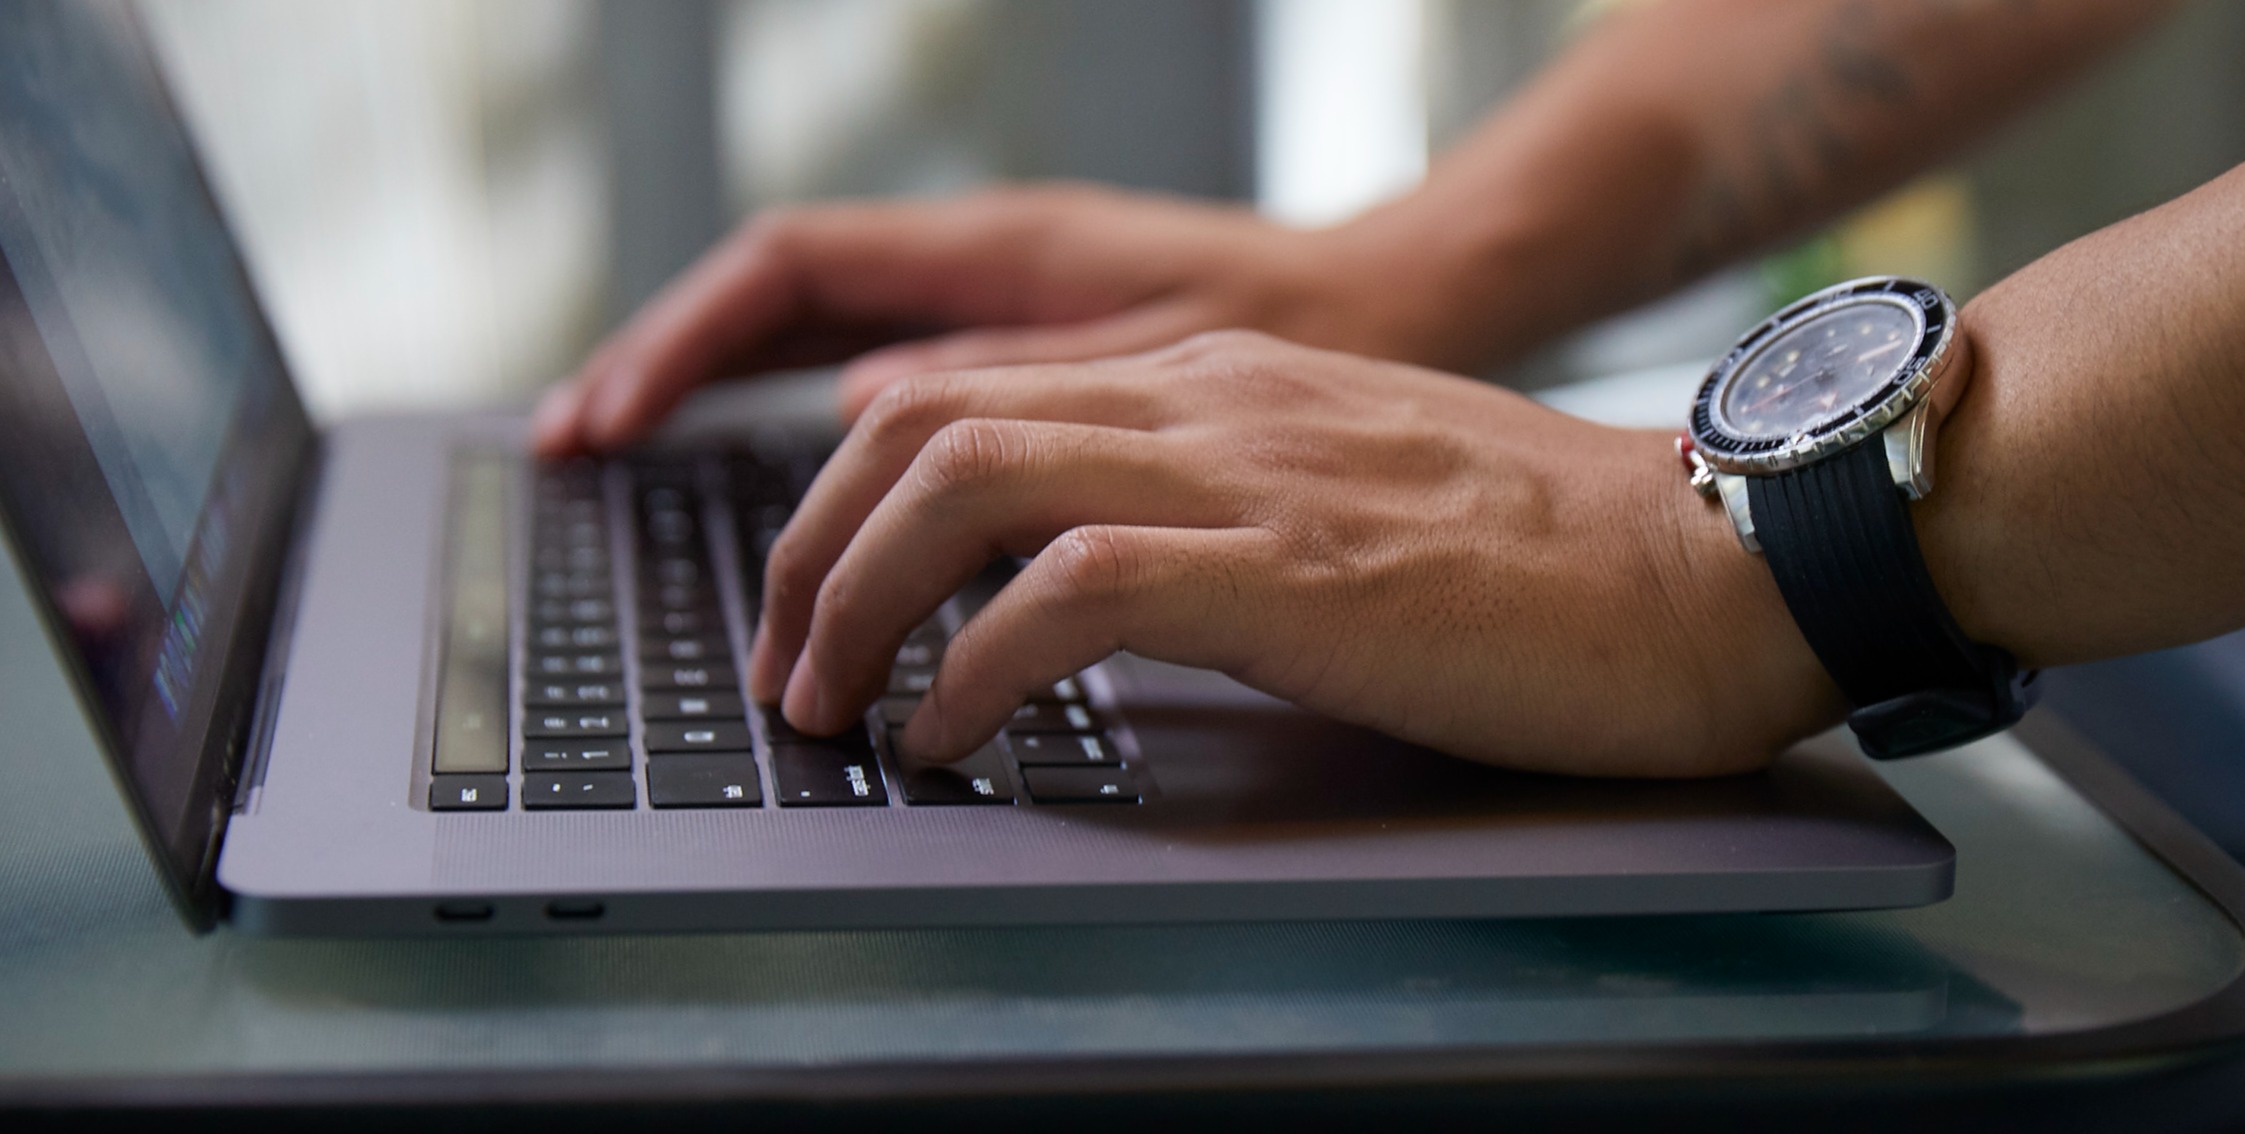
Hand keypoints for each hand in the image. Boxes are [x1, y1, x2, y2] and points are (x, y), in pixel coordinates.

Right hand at [530, 185, 1458, 455]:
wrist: (1406, 302)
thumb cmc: (1309, 328)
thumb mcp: (1168, 372)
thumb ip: (1018, 393)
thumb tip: (860, 423)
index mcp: (999, 252)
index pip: (791, 272)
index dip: (685, 341)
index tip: (614, 418)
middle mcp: (978, 268)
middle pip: (773, 307)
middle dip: (663, 372)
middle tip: (574, 452)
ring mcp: (993, 309)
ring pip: (813, 343)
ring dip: (715, 401)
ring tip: (623, 466)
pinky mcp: (1020, 360)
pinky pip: (873, 377)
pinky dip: (799, 423)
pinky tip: (772, 484)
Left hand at [750, 331, 1835, 777]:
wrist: (1715, 560)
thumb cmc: (1552, 560)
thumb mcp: (1350, 496)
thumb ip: (1224, 507)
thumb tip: (1097, 587)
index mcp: (1219, 382)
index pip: (964, 393)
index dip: (849, 499)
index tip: (818, 602)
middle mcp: (1210, 400)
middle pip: (922, 422)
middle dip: (809, 549)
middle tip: (786, 669)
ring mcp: (1250, 473)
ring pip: (963, 480)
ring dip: (855, 600)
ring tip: (832, 707)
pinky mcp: (1293, 569)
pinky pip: (1067, 590)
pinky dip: (974, 666)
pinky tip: (952, 737)